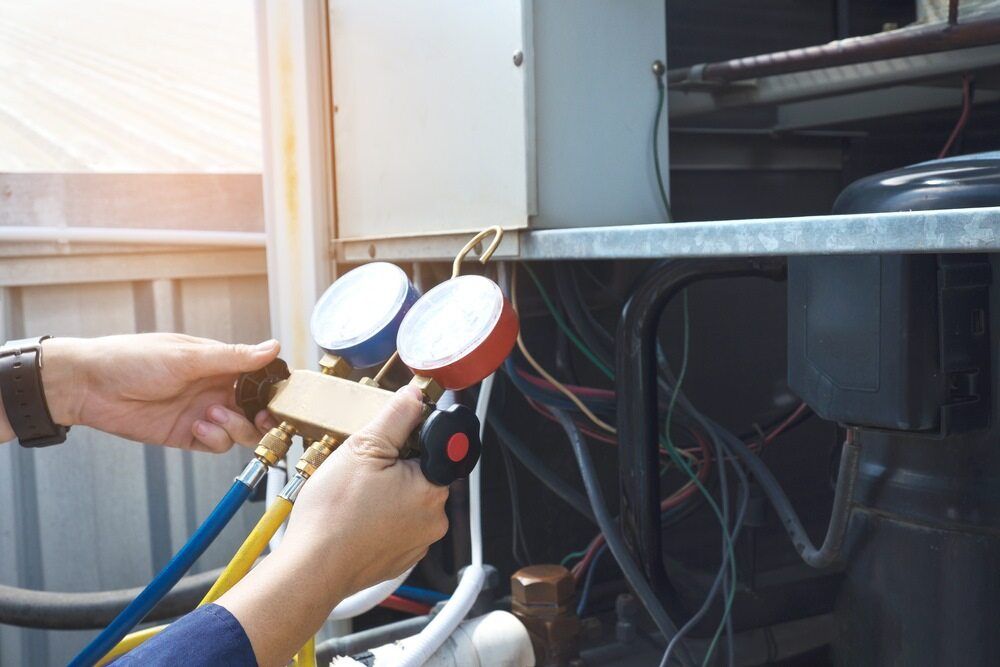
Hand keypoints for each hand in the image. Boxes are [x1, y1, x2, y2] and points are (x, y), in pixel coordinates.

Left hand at [36, 334, 279, 451]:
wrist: (89, 386)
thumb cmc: (132, 359)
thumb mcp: (187, 356)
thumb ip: (233, 357)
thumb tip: (272, 347)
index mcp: (218, 363)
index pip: (258, 377)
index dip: (272, 389)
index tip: (280, 398)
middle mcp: (214, 387)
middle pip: (255, 408)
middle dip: (261, 416)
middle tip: (260, 417)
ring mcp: (202, 412)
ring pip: (240, 429)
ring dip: (235, 426)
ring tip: (213, 415)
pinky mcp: (187, 435)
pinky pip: (216, 444)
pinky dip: (215, 438)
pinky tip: (197, 426)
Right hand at [218, 385, 448, 665]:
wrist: (311, 569)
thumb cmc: (333, 515)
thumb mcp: (363, 448)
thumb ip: (396, 417)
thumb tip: (415, 396)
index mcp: (432, 488)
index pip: (440, 448)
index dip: (414, 438)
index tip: (392, 440)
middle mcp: (435, 519)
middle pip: (423, 474)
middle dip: (397, 465)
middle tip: (364, 468)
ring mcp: (419, 542)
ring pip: (408, 501)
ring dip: (387, 492)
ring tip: (354, 494)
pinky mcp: (401, 558)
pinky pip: (397, 526)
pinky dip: (380, 518)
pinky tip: (355, 516)